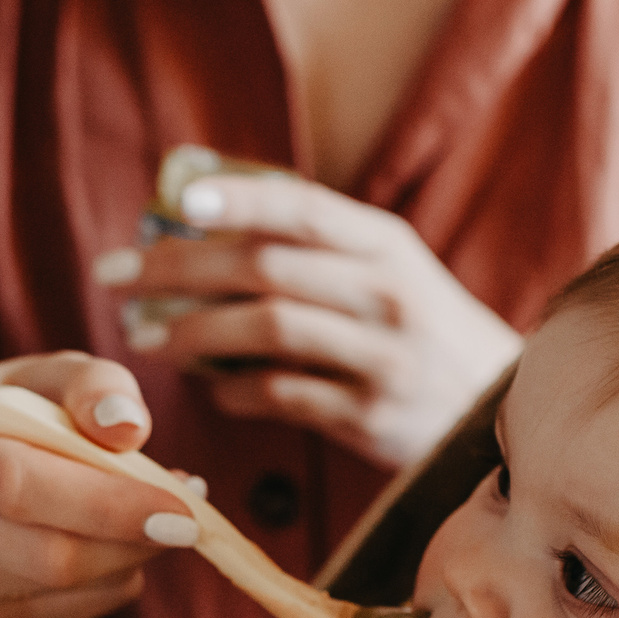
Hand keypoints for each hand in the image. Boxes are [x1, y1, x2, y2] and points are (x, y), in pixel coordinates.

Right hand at [0, 353, 206, 617]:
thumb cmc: (22, 407)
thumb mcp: (54, 373)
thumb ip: (94, 385)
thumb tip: (127, 429)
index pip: (18, 486)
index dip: (104, 503)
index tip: (181, 505)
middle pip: (45, 556)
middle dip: (130, 542)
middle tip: (188, 520)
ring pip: (60, 591)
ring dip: (128, 561)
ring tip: (155, 520)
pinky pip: (66, 614)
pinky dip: (113, 584)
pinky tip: (123, 547)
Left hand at [94, 171, 522, 468]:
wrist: (502, 416)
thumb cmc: (423, 336)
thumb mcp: (391, 274)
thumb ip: (314, 247)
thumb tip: (200, 212)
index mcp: (389, 246)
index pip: (305, 208)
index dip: (240, 199)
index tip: (178, 202)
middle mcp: (390, 295)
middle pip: (267, 267)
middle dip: (178, 268)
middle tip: (116, 275)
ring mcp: (382, 359)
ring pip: (267, 330)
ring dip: (192, 331)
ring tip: (145, 336)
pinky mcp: (371, 418)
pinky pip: (281, 396)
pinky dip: (232, 389)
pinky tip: (208, 386)